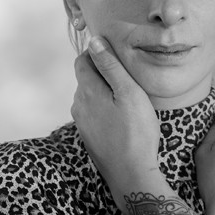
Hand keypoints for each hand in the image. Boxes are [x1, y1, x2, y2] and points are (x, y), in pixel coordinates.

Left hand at [71, 37, 160, 196]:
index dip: (98, 54)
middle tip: (128, 78)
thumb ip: (111, 66)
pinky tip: (121, 118)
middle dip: (102, 73)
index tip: (117, 57)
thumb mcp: (129, 92)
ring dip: (104, 93)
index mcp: (87, 90)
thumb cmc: (136, 131)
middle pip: (86, 78)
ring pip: (90, 96)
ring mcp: (81, 122)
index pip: (82, 60)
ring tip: (127, 99)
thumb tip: (94, 41)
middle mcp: (78, 104)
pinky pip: (93, 114)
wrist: (130, 174)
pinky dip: (105, 109)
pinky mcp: (88, 136)